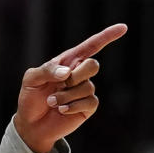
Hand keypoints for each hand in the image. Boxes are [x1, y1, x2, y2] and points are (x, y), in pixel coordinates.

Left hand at [14, 23, 127, 152]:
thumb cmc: (30, 98)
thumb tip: (67, 72)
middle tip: (59, 84)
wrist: (31, 124)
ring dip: (66, 95)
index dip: (106, 36)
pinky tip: (61, 110)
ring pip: (87, 87)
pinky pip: (89, 102)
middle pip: (92, 65)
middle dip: (76, 76)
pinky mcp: (87, 107)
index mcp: (67, 62)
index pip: (90, 47)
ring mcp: (84, 90)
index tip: (123, 27)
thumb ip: (47, 70)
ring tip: (52, 102)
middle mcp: (79, 74)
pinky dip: (72, 106)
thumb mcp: (31, 80)